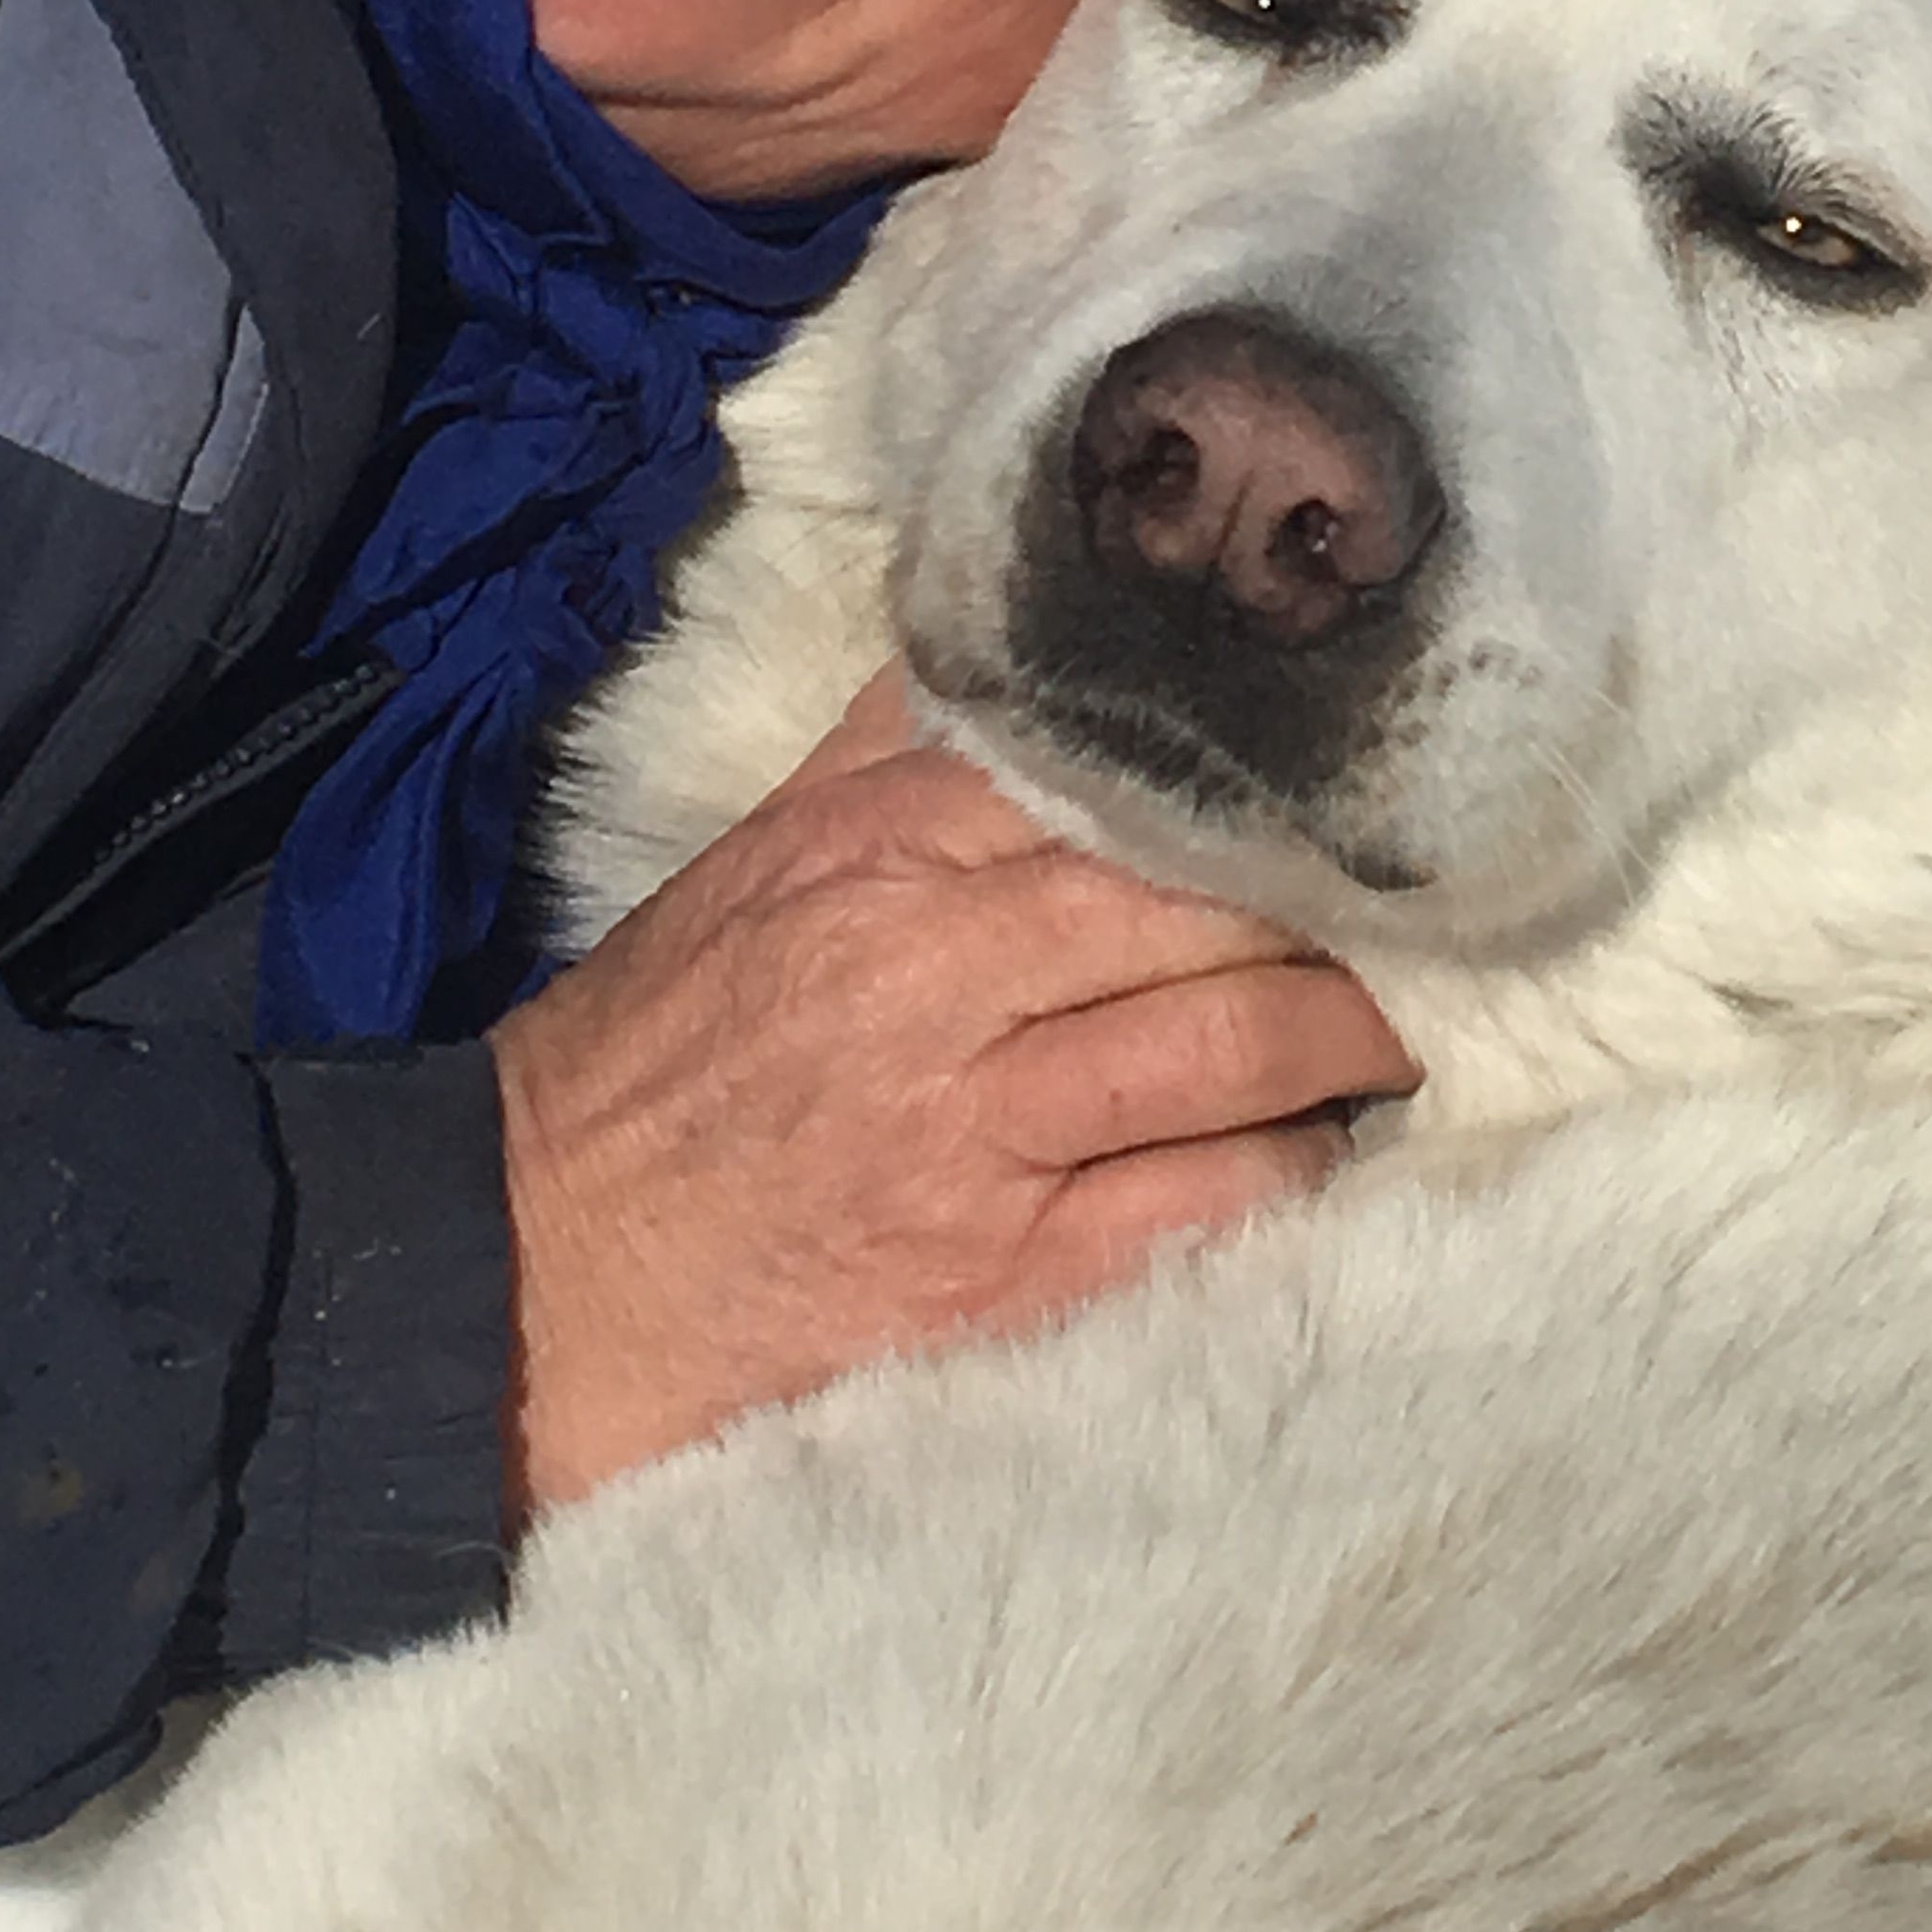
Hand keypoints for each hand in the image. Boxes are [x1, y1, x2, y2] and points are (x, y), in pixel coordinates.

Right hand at [489, 671, 1418, 1520]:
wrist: (526, 1277)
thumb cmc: (654, 1060)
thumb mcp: (752, 862)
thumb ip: (888, 752)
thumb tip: (1009, 654)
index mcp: (879, 852)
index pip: (1120, 784)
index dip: (1249, 793)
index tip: (1333, 794)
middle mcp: (940, 974)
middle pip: (1209, 906)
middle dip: (1328, 912)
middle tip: (1405, 915)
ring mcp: (981, 1134)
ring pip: (1241, 1049)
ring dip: (1347, 1042)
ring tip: (1388, 1035)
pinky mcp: (1004, 1277)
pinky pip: (1209, 1205)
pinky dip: (1288, 1173)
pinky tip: (1311, 1154)